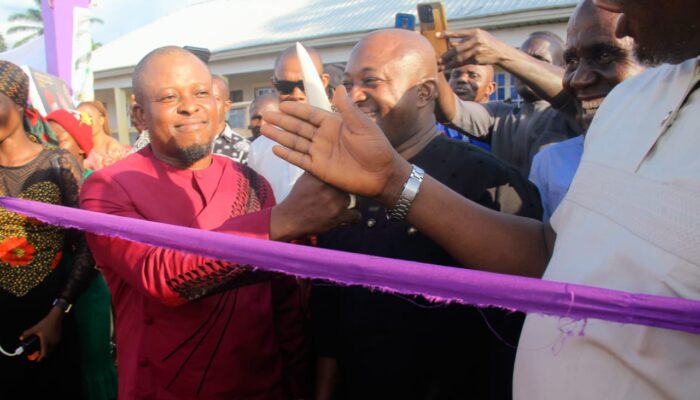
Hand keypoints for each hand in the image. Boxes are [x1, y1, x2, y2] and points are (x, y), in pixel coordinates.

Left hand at [20, 306, 63, 360]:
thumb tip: (20, 338)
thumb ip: (27, 333)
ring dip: (48, 351)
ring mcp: (57, 340)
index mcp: (46, 341)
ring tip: (43, 349)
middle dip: (43, 355)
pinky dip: (51, 347)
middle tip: (38, 354)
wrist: (56, 317)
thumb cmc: (46, 323)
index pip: (44, 354)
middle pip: (48, 353)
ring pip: (52, 349)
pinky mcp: (59, 338)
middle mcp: (52, 342)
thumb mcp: (35, 328)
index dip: (40, 358)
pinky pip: (55, 345)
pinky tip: (48, 343)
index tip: (37, 360)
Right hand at [261, 85, 410, 204]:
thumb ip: (348, 109)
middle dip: (282, 121)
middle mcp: (324, 137)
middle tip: (267, 115)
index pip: (310, 114)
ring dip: (280, 136)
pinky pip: (299, 159)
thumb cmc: (376, 148)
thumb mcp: (363, 125)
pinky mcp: (319, 168)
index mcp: (334, 124)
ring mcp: (320, 152)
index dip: (296, 110)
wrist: (381, 175)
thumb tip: (338, 87)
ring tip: (264, 129)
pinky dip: (288, 154)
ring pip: (295, 142)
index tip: (282, 104)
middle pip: (298, 127)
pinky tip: (276, 148)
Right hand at [270, 173, 361, 240]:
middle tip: (333, 197)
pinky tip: (349, 216)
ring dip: (344, 204)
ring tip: (334, 208)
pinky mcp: (338, 216)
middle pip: (346, 186)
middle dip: (341, 192)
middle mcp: (329, 187)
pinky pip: (355, 215)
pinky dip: (353, 217)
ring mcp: (335, 202)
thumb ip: (318, 170)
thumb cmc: (298, 198)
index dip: (341, 178)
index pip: (340, 172)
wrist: (290, 219)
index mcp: (321, 176)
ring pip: (350, 200)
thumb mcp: (305, 178)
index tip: (341, 181)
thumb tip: (331, 162)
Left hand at [438, 29, 512, 70]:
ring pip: (459, 58)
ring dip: (448, 63)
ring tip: (440, 66)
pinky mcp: (477, 59)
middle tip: (437, 59)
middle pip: (456, 48)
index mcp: (474, 32)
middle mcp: (475, 41)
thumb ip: (465, 39)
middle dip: (446, 55)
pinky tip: (448, 68)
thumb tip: (449, 43)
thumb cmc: (486, 42)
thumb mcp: (478, 36)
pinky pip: (463, 63)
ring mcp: (476, 51)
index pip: (458, 33)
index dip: (447, 34)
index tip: (437, 35)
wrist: (500, 52)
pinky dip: (455, 66)